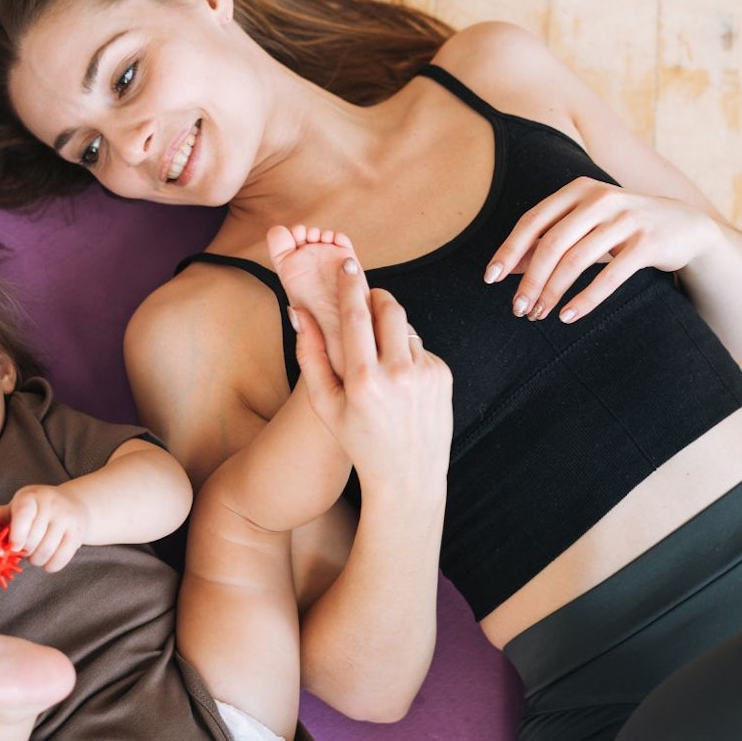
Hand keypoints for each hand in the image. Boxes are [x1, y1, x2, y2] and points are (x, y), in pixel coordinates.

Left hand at [0, 485, 88, 572]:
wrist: (73, 504)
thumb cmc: (37, 508)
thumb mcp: (18, 506)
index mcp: (32, 496)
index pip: (24, 513)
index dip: (17, 533)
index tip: (13, 548)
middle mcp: (52, 504)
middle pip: (33, 539)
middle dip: (24, 551)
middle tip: (23, 549)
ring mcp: (67, 518)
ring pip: (46, 551)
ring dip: (36, 560)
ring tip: (35, 554)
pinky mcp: (78, 533)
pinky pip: (60, 559)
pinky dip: (50, 566)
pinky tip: (47, 560)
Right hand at [293, 267, 452, 496]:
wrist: (408, 475)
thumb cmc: (359, 441)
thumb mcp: (326, 404)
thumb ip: (310, 356)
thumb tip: (298, 311)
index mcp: (363, 381)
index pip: (357, 317)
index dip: (351, 286)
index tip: (347, 264)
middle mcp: (398, 374)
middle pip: (389, 309)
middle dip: (376, 297)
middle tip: (365, 299)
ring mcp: (425, 374)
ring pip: (406, 328)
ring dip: (391, 330)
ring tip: (379, 358)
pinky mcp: (443, 376)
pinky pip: (421, 348)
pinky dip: (408, 354)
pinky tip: (400, 382)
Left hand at [486, 177, 720, 322]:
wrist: (684, 225)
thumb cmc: (622, 227)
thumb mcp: (585, 226)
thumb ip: (549, 240)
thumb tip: (508, 267)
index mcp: (579, 189)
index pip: (533, 221)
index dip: (510, 250)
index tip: (491, 278)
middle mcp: (600, 198)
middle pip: (551, 244)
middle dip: (530, 280)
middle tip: (518, 308)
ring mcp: (626, 219)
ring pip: (576, 261)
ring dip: (553, 293)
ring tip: (539, 315)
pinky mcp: (647, 242)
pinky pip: (609, 276)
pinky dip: (585, 299)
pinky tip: (568, 316)